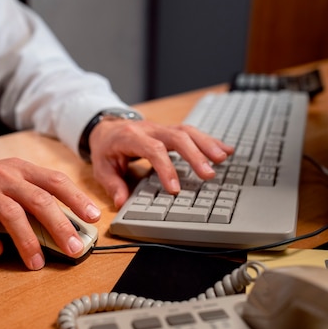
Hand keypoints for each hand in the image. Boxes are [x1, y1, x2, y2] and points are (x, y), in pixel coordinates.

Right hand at [0, 158, 100, 269]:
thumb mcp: (14, 182)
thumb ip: (38, 198)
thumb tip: (69, 228)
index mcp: (22, 169)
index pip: (55, 181)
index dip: (77, 199)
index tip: (93, 216)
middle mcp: (5, 177)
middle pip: (38, 200)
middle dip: (60, 226)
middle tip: (74, 248)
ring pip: (12, 215)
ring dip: (28, 243)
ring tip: (37, 263)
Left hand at [88, 119, 233, 207]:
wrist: (106, 127)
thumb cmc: (106, 149)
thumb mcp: (101, 168)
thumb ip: (113, 185)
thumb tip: (121, 202)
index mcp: (130, 137)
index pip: (153, 150)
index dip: (166, 169)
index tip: (175, 190)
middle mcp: (149, 129)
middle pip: (176, 137)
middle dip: (195, 155)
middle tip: (209, 174)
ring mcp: (161, 128)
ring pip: (188, 131)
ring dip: (207, 144)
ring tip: (223, 158)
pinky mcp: (170, 130)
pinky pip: (192, 132)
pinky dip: (209, 141)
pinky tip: (226, 150)